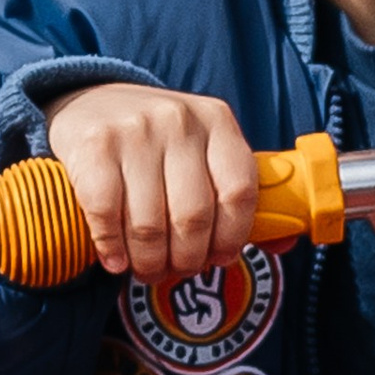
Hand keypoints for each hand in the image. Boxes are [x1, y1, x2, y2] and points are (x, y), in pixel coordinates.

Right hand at [43, 81, 260, 280]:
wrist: (90, 103)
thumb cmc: (158, 143)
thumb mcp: (204, 151)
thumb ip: (237, 193)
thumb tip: (284, 241)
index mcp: (217, 122)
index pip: (240, 191)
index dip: (232, 238)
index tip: (218, 259)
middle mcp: (179, 121)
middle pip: (194, 216)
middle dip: (186, 259)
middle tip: (176, 271)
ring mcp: (134, 131)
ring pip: (150, 224)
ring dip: (149, 262)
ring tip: (147, 269)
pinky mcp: (93, 146)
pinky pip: (107, 214)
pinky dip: (112, 248)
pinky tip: (115, 259)